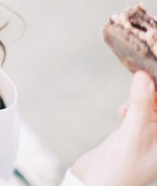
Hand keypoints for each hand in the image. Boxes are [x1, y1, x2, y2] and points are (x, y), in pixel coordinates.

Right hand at [71, 71, 156, 185]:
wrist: (95, 184)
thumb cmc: (121, 168)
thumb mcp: (133, 134)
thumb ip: (141, 104)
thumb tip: (144, 75)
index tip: (155, 72)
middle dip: (154, 91)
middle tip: (141, 78)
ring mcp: (152, 135)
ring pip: (154, 106)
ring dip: (142, 99)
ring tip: (127, 107)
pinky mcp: (137, 133)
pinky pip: (142, 111)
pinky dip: (133, 107)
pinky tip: (122, 113)